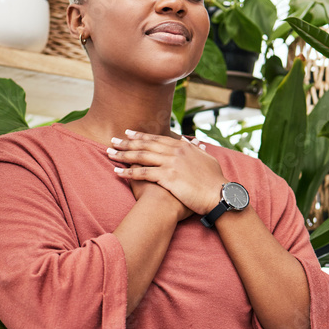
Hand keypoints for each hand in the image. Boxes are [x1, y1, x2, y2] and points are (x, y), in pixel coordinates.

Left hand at [108, 131, 226, 215]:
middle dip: (127, 142)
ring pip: (141, 157)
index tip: (129, 134)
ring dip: (123, 155)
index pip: (157, 139)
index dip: (141, 136)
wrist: (219, 195)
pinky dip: (128, 172)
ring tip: (109, 153)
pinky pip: (142, 173)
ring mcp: (170, 164)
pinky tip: (117, 172)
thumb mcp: (207, 160)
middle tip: (112, 140)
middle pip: (145, 145)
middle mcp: (174, 152)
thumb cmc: (214, 181)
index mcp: (182, 147)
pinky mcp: (167, 178)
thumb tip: (190, 142)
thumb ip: (195, 150)